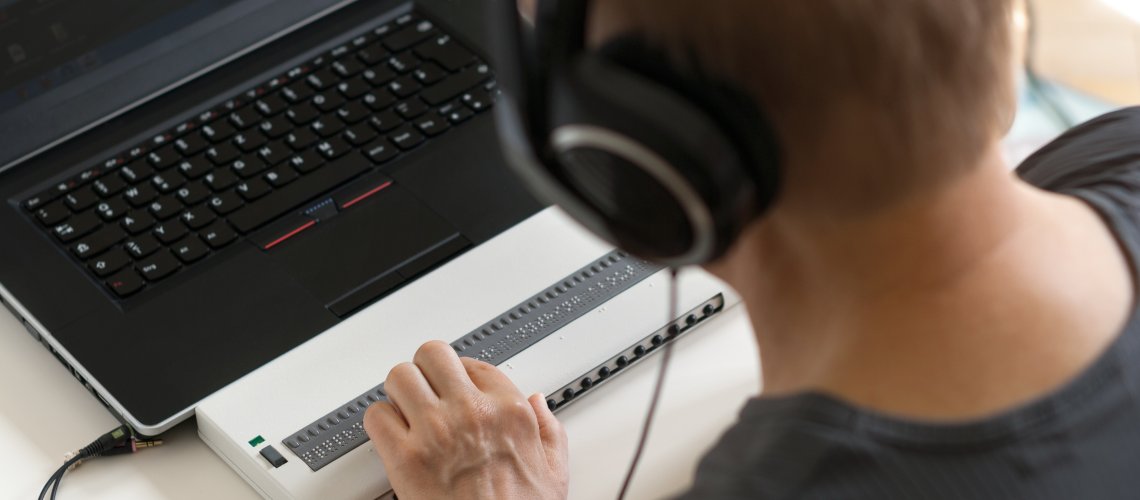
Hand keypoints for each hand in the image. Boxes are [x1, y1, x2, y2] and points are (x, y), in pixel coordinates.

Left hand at [364, 341, 568, 499]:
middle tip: (426, 390)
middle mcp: (472, 413)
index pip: (475, 364)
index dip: (460, 375)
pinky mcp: (405, 458)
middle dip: (426, 371)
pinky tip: (393, 436)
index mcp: (510, 412)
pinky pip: (377, 416)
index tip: (456, 386)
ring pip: (400, 377)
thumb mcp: (554, 471)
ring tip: (406, 410)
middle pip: (433, 356)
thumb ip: (549, 429)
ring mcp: (436, 432)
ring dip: (399, 393)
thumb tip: (538, 403)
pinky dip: (380, 423)